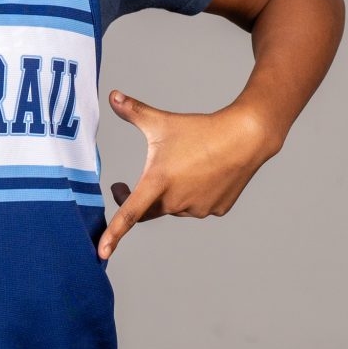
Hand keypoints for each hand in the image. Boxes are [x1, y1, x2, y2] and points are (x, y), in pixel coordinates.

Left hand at [97, 92, 279, 261]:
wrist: (245, 137)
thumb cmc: (200, 129)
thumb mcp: (162, 121)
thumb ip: (133, 111)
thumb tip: (112, 95)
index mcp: (158, 182)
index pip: (129, 213)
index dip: (113, 234)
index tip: (102, 253)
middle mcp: (176, 201)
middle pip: (149, 208)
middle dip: (137, 198)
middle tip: (125, 186)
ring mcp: (197, 209)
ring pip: (173, 207)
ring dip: (169, 194)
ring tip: (183, 168)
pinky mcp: (215, 210)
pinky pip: (195, 207)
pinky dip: (193, 195)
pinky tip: (204, 175)